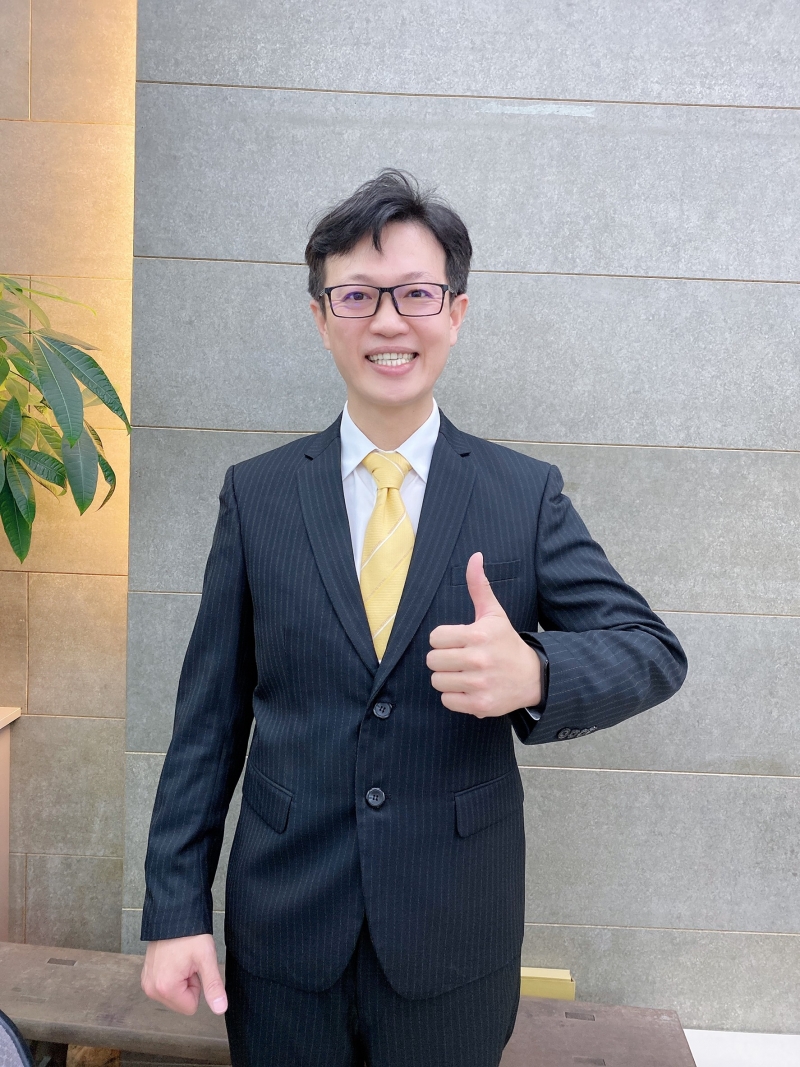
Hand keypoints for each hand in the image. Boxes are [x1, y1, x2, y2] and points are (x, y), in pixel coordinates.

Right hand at [141, 934, 226, 1014]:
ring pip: (173, 995)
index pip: (191, 1007)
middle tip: (188, 962)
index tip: (194, 967)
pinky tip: (174, 959)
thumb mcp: (206, 959)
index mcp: (165, 988)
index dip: (197, 986)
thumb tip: (220, 1009)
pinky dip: (172, 975)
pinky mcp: (146, 976)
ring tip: (181, 959)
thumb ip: (213, 986)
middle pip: (180, 1002)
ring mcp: (147, 982)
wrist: (174, 914)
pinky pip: (165, 986)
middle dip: (188, 984)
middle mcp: (151, 989)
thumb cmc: (190, 934)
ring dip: (181, 980)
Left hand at [427, 552, 540, 716]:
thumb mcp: (494, 614)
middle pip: (433, 660)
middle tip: (459, 658)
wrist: (534, 677)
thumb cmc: (506, 643)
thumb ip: (479, 586)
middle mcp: (479, 659)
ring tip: (464, 673)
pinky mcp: (480, 705)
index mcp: (479, 634)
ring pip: (437, 681)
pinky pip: (447, 700)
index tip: (458, 641)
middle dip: (443, 659)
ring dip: (447, 678)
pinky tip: (469, 688)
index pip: (435, 637)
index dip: (443, 639)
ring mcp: (480, 684)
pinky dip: (454, 696)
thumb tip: (475, 556)